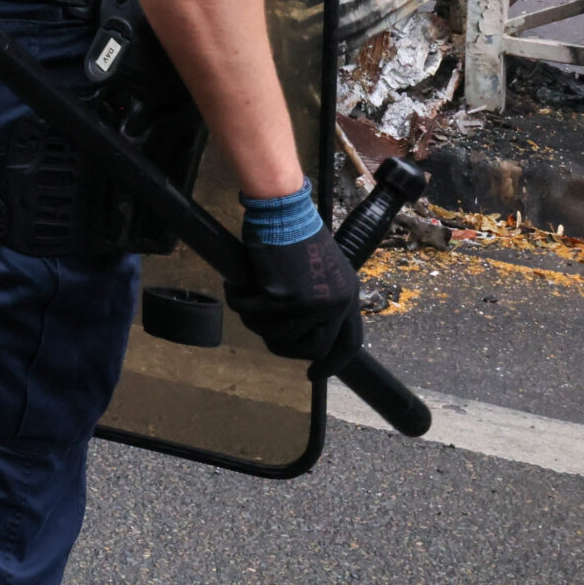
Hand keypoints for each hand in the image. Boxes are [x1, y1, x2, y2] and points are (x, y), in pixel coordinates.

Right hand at [222, 224, 362, 371]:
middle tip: (266, 333)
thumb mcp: (322, 269)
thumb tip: (301, 328)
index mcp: (348, 296)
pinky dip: (239, 300)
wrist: (283, 209)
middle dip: (285, 347)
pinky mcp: (284, 298)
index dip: (331, 363)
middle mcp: (335, 304)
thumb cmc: (295, 230)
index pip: (348, 344)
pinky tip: (235, 285)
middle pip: (311, 349)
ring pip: (277, 335)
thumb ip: (321, 298)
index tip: (314, 374)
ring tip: (246, 299)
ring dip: (256, 320)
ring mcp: (311, 304)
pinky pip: (253, 313)